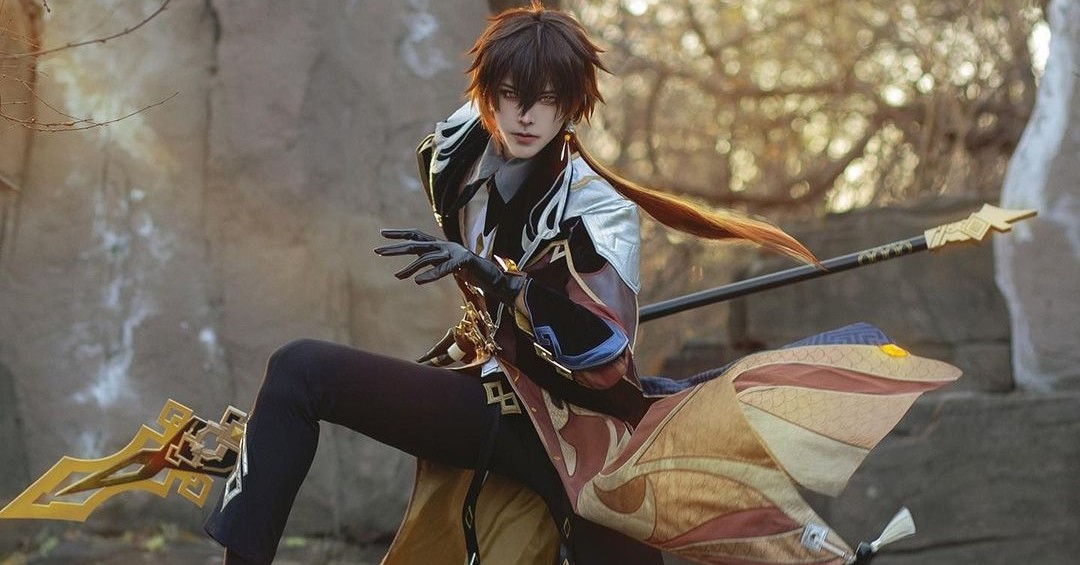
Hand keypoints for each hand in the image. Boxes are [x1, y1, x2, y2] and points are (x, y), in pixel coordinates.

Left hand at [374, 229, 524, 303]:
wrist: (494, 278)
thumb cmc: (471, 274)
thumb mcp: (449, 268)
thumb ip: (435, 265)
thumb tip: (417, 273)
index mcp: (441, 246)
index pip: (416, 236)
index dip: (400, 234)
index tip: (382, 235)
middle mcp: (446, 246)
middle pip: (416, 245)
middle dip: (395, 248)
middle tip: (377, 251)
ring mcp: (455, 252)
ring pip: (427, 257)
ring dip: (411, 268)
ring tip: (397, 276)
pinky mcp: (464, 262)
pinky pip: (445, 268)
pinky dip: (431, 274)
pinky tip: (419, 281)